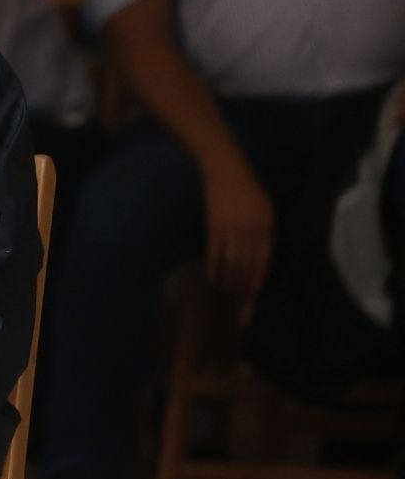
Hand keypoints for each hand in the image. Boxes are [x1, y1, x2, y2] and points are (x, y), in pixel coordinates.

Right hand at [200, 159, 274, 309]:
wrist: (226, 169)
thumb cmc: (249, 189)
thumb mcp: (266, 209)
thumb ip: (265, 233)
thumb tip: (260, 256)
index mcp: (267, 227)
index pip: (264, 261)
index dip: (258, 281)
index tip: (253, 297)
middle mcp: (251, 231)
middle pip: (248, 267)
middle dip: (244, 289)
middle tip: (240, 309)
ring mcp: (231, 229)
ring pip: (231, 263)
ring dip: (228, 282)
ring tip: (225, 300)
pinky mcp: (214, 226)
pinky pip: (214, 252)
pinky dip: (213, 267)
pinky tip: (211, 280)